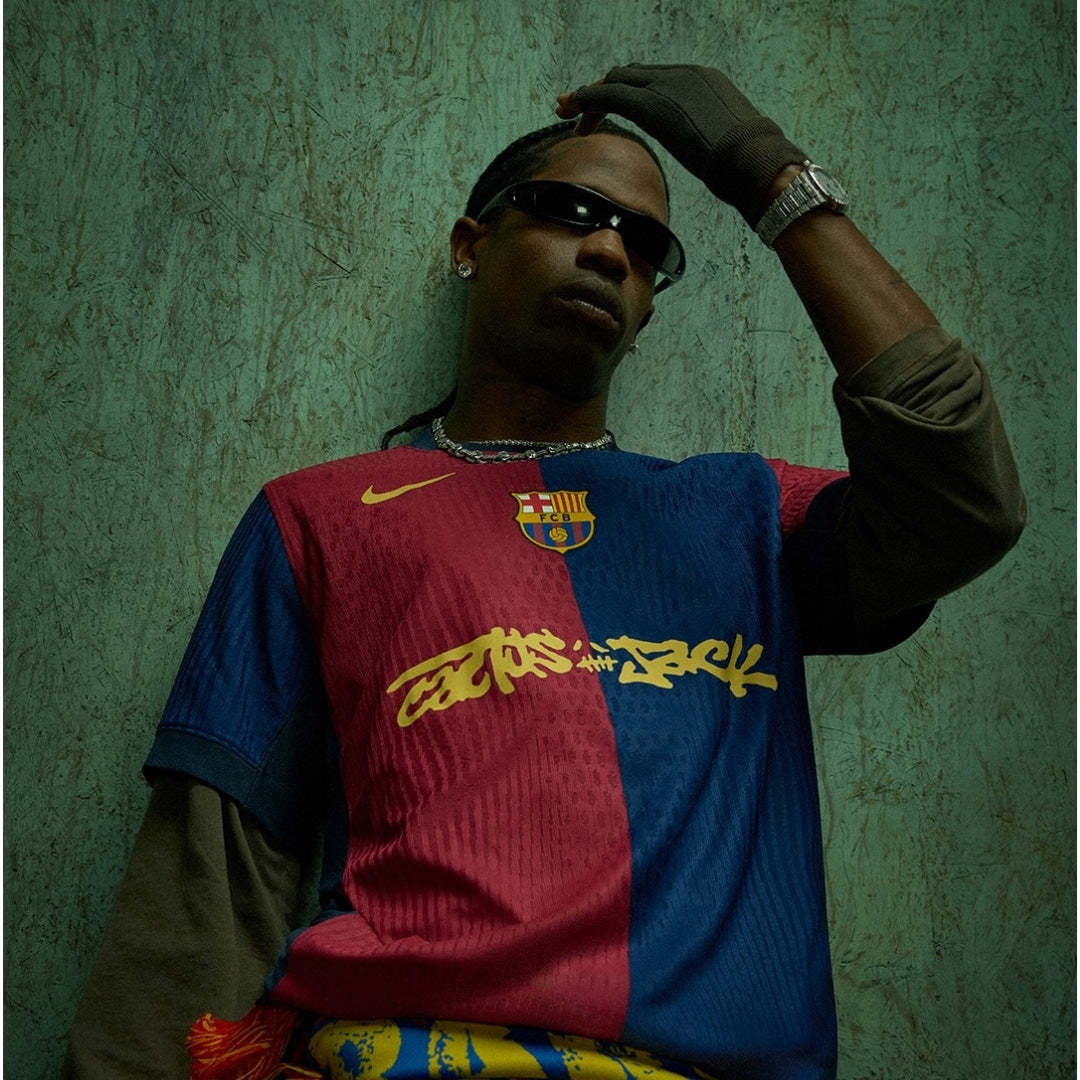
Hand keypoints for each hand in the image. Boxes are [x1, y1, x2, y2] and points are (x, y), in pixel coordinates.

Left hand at [556, 63, 805, 224]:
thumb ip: (711, 142)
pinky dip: (587, 102)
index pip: (654, 78)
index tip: (611, 107)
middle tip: (577, 109)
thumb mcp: (727, 145)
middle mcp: (682, 75)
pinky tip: (572, 114)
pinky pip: (609, 95)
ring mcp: (667, 85)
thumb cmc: (749, 165)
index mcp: (701, 81)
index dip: (627, 91)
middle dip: (602, 90)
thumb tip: (713, 160)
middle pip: (630, 75)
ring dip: (589, 97)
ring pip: (616, 81)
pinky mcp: (652, 104)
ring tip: (566, 112)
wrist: (754, 160)